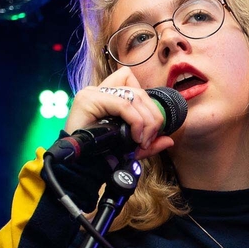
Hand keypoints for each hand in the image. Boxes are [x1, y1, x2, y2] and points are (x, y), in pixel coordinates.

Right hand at [61, 66, 176, 158]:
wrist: (79, 167)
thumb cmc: (101, 156)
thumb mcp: (130, 148)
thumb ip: (149, 143)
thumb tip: (169, 140)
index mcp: (107, 96)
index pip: (131, 80)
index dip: (147, 101)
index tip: (151, 126)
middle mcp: (99, 90)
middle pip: (139, 91)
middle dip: (153, 116)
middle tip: (150, 139)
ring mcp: (93, 92)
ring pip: (134, 96)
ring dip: (146, 121)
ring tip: (143, 141)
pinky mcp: (88, 99)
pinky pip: (123, 104)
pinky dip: (136, 121)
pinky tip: (135, 137)